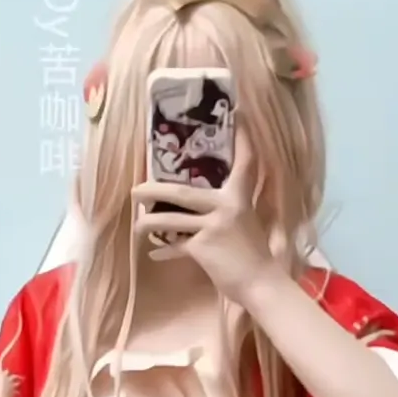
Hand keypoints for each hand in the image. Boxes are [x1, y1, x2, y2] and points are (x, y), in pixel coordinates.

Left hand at [131, 129, 275, 304]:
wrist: (261, 284)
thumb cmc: (255, 257)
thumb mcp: (247, 223)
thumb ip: (231, 209)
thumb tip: (207, 206)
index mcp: (241, 197)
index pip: (245, 161)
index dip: (242, 137)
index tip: (236, 112)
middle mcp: (227, 205)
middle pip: (182, 192)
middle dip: (154, 190)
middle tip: (136, 188)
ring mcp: (213, 226)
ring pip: (171, 220)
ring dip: (149, 222)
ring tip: (136, 224)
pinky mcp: (203, 247)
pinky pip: (176, 246)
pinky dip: (165, 251)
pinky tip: (154, 254)